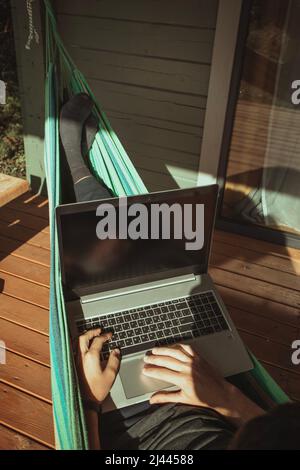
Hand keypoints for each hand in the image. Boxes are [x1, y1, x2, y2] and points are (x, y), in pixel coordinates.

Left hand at [76, 328, 119, 402]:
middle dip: (92, 331)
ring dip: (84, 336)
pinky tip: (83, 346)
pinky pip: (74, 349)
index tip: (110, 335)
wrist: (85, 401)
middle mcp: (81, 356)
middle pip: (83, 337)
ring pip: (77, 342)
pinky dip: (79, 343)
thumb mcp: (110, 375)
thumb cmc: (96, 390)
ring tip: (91, 334)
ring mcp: (76, 360)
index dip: (105, 335)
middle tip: (99, 329)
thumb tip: (116, 350)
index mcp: (91, 357)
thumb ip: (114, 360)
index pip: (98, 340)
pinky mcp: (73, 365)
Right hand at [143, 344, 263, 426]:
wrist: (221, 394)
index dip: (152, 371)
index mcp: (183, 379)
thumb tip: (152, 399)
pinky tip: (171, 346)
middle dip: (154, 359)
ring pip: (175, 352)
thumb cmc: (204, 399)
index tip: (145, 370)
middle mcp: (188, 368)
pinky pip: (187, 348)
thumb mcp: (183, 399)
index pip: (163, 373)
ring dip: (163, 350)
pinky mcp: (199, 357)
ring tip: (154, 350)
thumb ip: (166, 397)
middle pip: (167, 361)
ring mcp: (194, 361)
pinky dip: (178, 346)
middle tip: (146, 359)